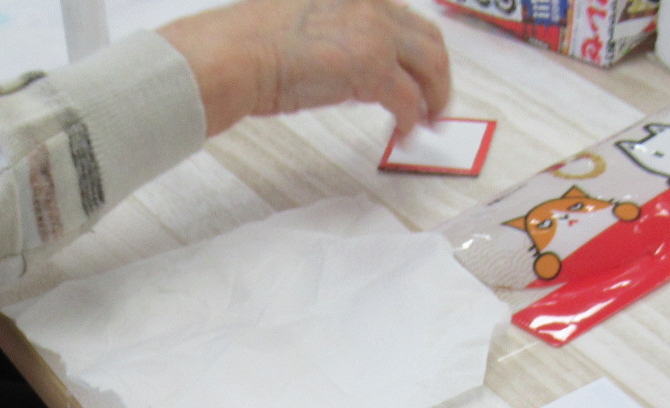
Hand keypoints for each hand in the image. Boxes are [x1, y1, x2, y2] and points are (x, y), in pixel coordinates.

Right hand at [161, 0, 452, 137]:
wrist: (232, 56)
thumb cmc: (246, 45)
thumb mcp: (299, 23)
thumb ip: (332, 34)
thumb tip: (345, 65)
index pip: (401, 17)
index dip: (414, 49)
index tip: (417, 74)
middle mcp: (370, 4)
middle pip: (427, 39)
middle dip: (437, 75)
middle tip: (434, 104)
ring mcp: (374, 33)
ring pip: (430, 66)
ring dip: (434, 97)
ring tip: (427, 123)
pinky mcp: (372, 66)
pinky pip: (407, 99)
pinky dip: (410, 119)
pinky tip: (403, 133)